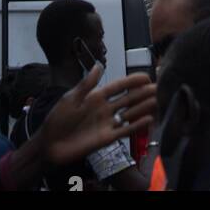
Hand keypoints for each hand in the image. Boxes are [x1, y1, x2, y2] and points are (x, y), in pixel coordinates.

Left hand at [40, 65, 155, 166]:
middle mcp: (105, 108)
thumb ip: (87, 84)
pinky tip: (148, 120)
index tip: (146, 76)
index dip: (132, 81)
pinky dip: (136, 125)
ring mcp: (107, 123)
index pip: (118, 86)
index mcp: (96, 96)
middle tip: (159, 88)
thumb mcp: (71, 98)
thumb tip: (100, 64)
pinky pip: (124, 131)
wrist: (50, 145)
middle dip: (143, 93)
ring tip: (158, 101)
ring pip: (129, 113)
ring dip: (143, 107)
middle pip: (128, 99)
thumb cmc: (57, 119)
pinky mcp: (106, 138)